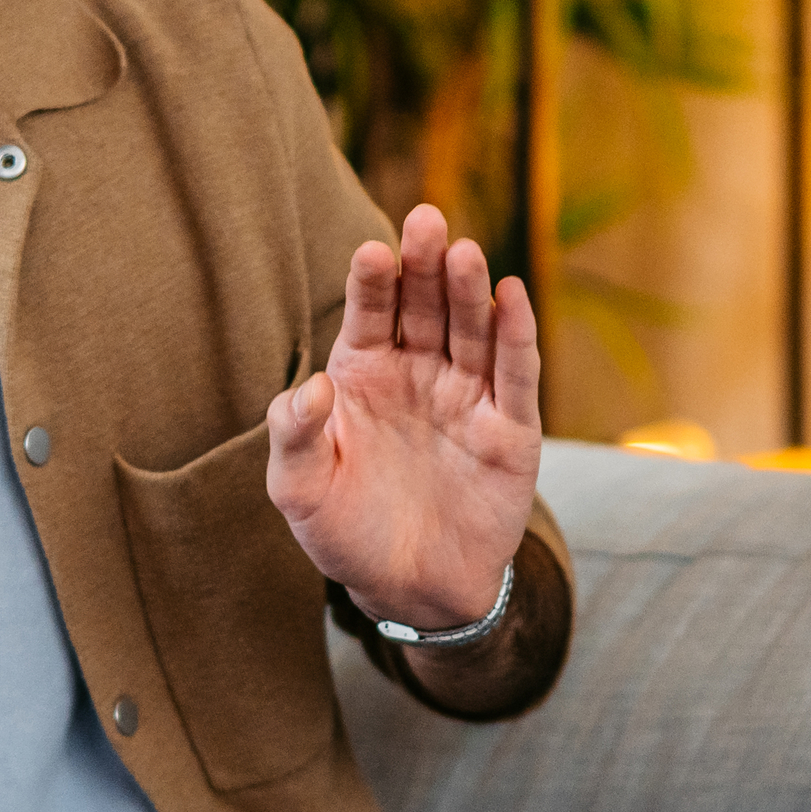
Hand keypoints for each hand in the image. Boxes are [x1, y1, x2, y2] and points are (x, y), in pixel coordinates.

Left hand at [267, 203, 542, 631]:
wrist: (409, 590)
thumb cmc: (346, 532)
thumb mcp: (299, 490)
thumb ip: (294, 435)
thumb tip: (310, 385)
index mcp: (363, 374)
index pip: (369, 313)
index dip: (371, 282)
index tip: (370, 252)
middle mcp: (417, 372)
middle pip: (424, 306)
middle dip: (424, 265)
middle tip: (426, 221)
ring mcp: (466, 396)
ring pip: (471, 330)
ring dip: (469, 291)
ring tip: (464, 253)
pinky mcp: (509, 429)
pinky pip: (515, 375)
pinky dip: (516, 335)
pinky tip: (512, 296)